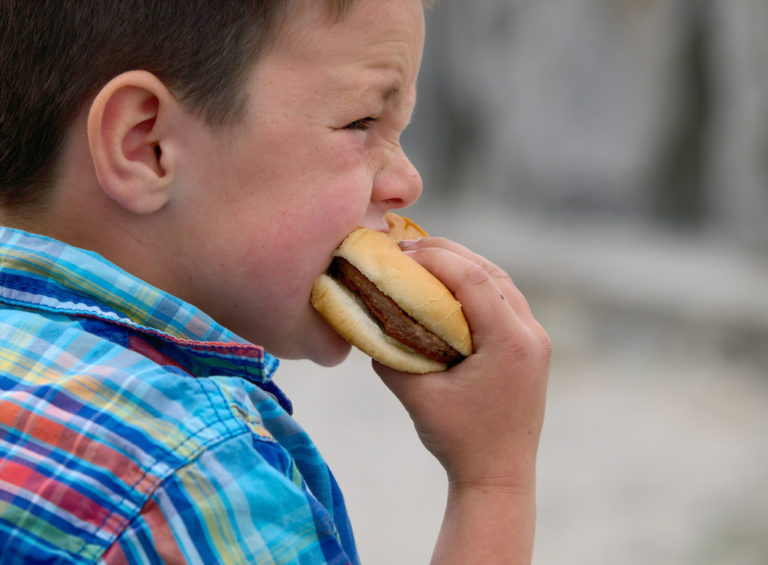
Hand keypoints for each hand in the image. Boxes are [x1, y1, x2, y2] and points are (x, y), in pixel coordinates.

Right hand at [374, 237, 550, 490]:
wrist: (498, 476)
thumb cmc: (458, 441)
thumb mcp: (417, 396)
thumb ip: (390, 354)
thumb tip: (368, 318)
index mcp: (510, 342)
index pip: (473, 279)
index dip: (435, 258)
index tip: (401, 253)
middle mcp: (531, 334)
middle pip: (490, 272)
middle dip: (448, 254)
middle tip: (408, 249)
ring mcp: (536, 339)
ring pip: (501, 283)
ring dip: (464, 267)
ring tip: (425, 262)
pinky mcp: (532, 347)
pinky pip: (505, 302)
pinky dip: (477, 288)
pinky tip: (449, 290)